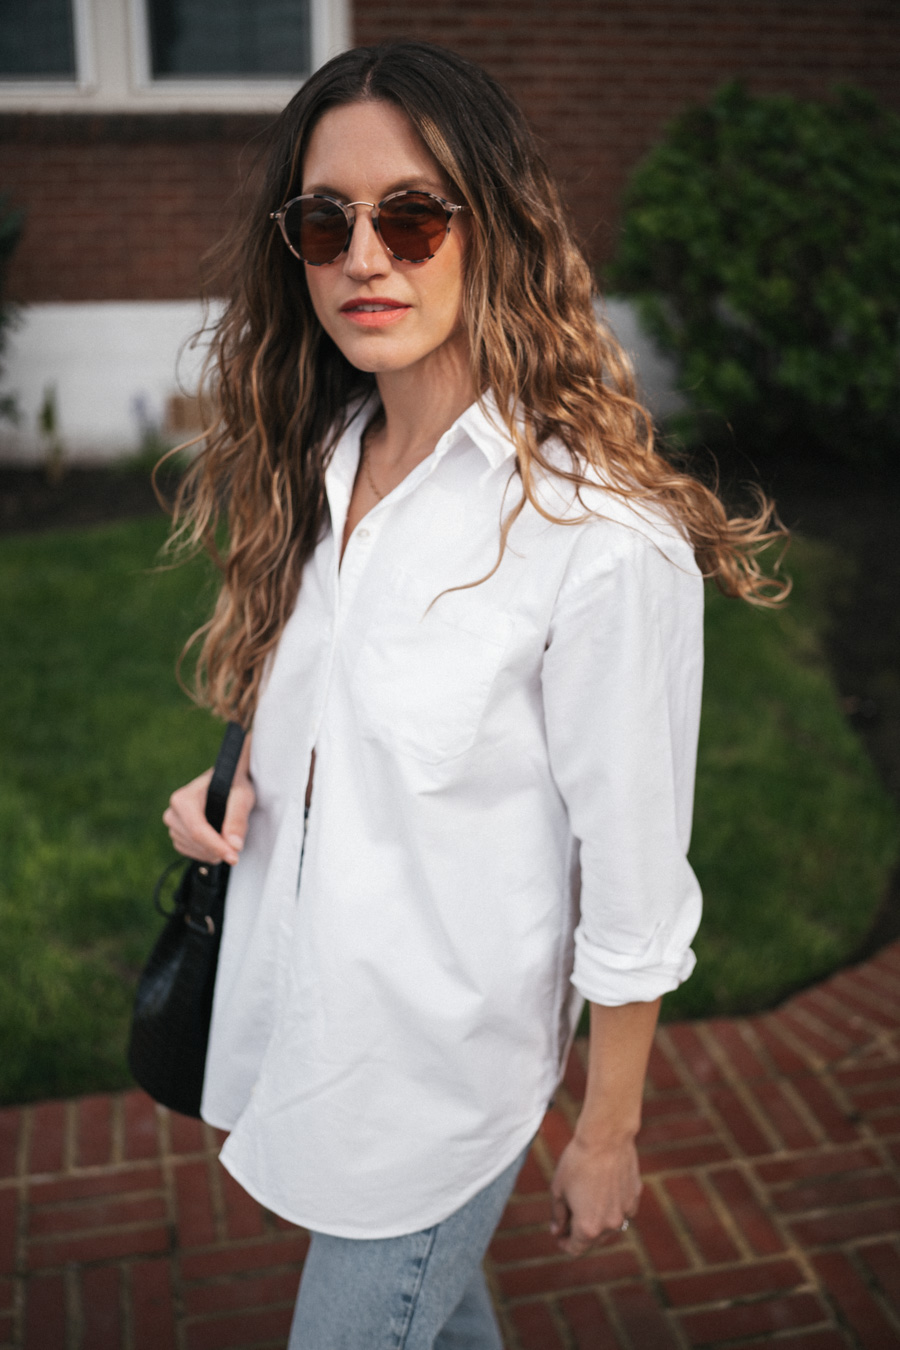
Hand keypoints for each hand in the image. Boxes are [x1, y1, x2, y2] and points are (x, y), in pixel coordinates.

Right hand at [163, 766, 255, 866]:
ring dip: (214, 850)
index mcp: (183, 799)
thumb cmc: (233, 786)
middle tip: (237, 842)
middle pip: (195, 842)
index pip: (197, 830)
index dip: (216, 847)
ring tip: (228, 833)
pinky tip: (218, 841)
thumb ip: (237, 820)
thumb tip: (234, 846)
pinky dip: (207, 853)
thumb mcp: (241, 797)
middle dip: (218, 848)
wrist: (226, 782)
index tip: (234, 857)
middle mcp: (173, 812)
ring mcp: (173, 825)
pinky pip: (190, 853)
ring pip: (193, 850)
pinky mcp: (176, 835)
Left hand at [549, 1133, 640, 1256]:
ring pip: (609, 1226)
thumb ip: (557, 1215)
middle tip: (569, 1216)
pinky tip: (602, 1188)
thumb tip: (557, 1231)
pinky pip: (621, 1210)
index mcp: (588, 1228)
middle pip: (593, 1240)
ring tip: (585, 1198)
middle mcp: (610, 1226)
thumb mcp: (558, 1189)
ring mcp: (626, 1213)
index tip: (559, 1235)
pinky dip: (612, 1206)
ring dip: (597, 1220)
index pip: (575, 1249)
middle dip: (580, 1232)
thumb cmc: (577, 1162)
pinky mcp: (635, 1198)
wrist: (605, 1138)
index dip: (564, 1244)